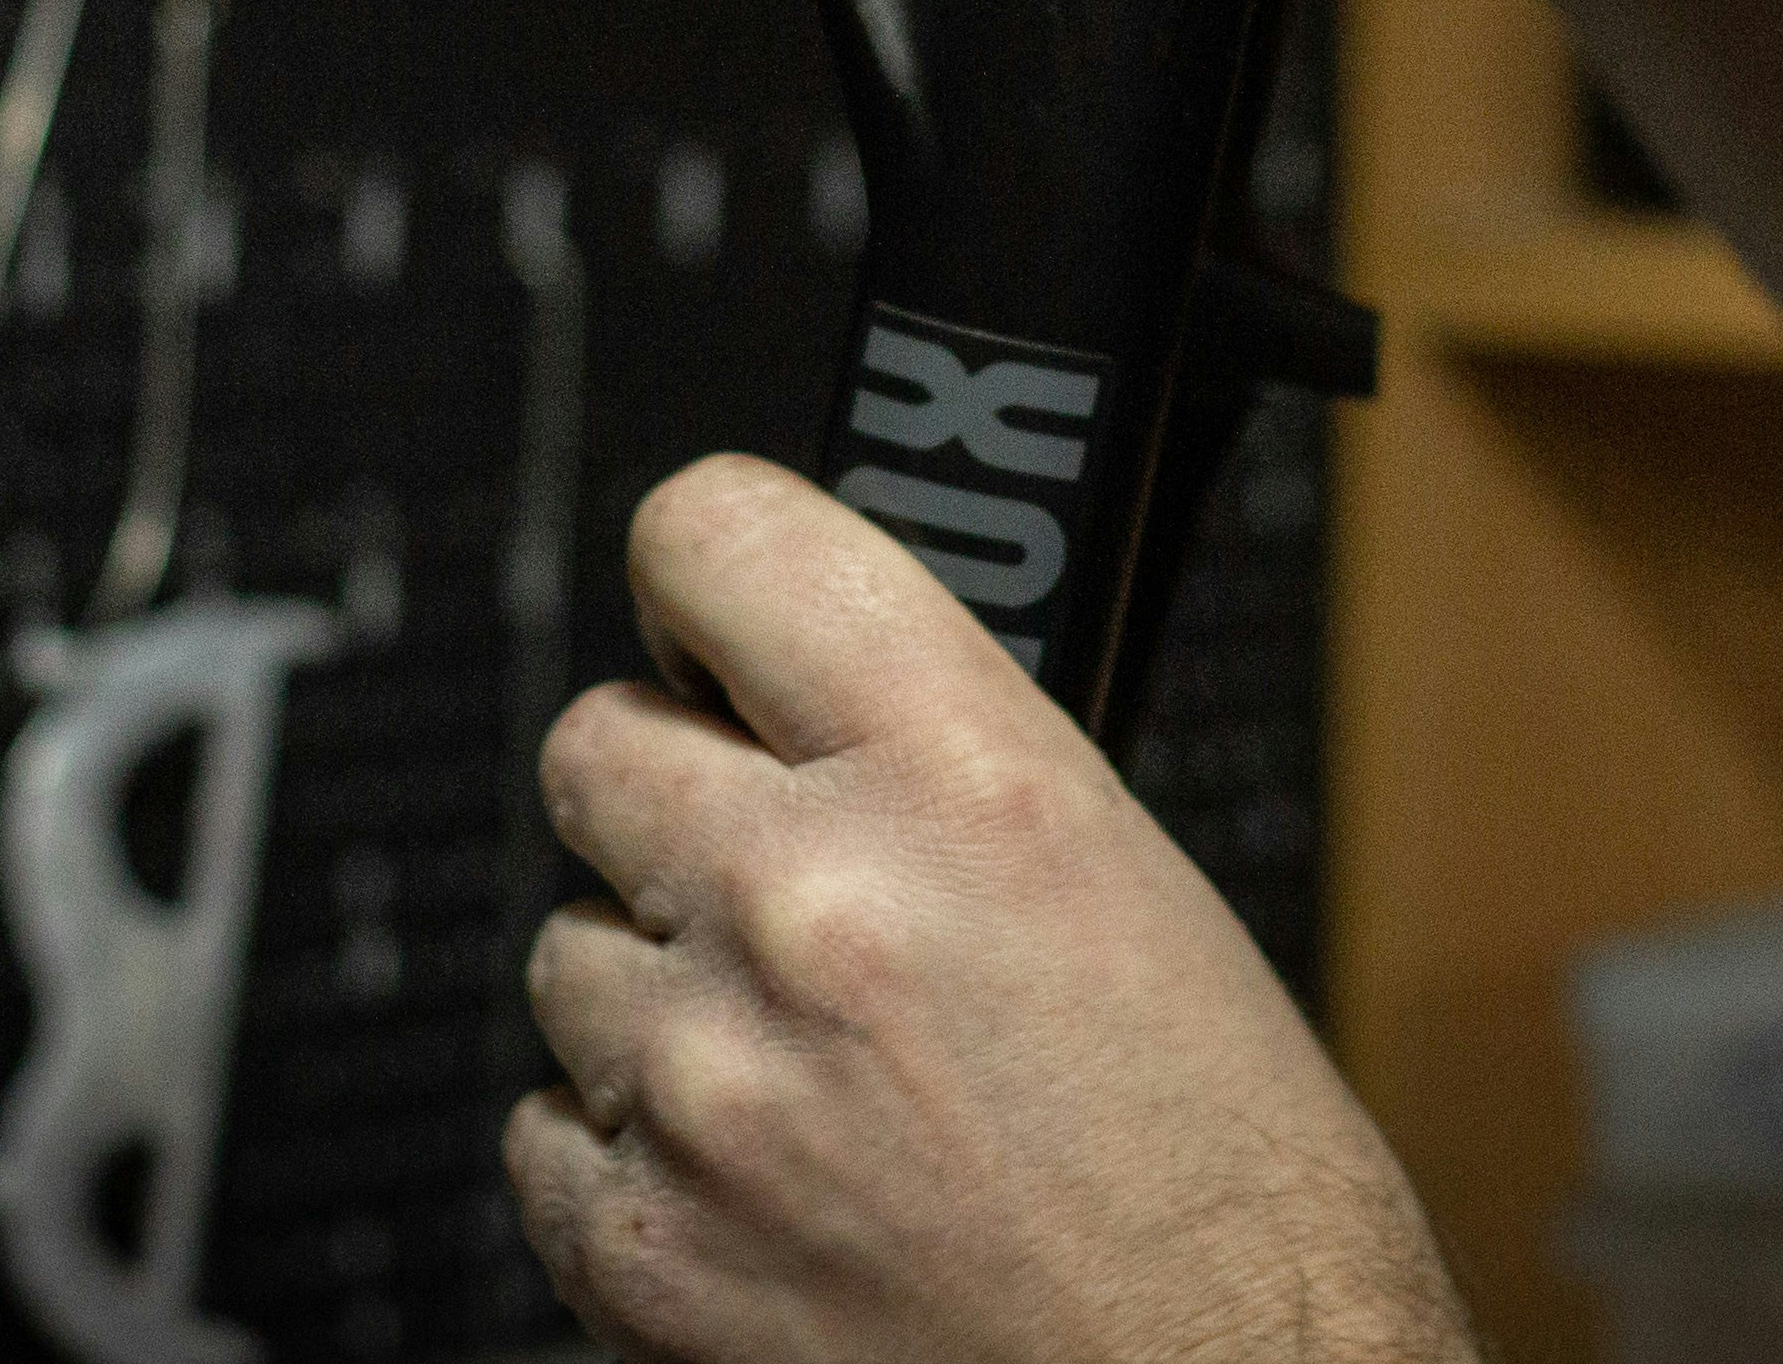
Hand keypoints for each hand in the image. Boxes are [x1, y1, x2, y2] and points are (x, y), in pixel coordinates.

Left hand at [509, 459, 1474, 1363]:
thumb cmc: (1232, 1198)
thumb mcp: (1131, 884)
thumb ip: (948, 766)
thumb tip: (815, 711)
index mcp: (967, 779)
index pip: (719, 536)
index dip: (702, 581)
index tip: (709, 623)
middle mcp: (812, 904)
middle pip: (598, 744)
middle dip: (674, 800)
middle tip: (771, 874)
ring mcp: (706, 1082)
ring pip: (571, 949)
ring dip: (666, 992)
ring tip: (816, 1070)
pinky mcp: (641, 1246)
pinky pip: (550, 1129)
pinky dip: (636, 1153)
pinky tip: (775, 1181)